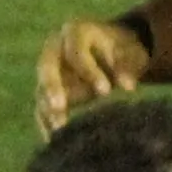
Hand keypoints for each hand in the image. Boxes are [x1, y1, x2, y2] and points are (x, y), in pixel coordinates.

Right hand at [34, 17, 151, 133]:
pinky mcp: (46, 90)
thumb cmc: (123, 49)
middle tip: (61, 107)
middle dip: (52, 88)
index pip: (77, 53)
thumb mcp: (130, 52)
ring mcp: (47, 70)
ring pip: (41, 88)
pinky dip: (47, 122)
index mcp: (75, 31)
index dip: (90, 72)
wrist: (112, 52)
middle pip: (46, 67)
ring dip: (48, 109)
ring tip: (58, 129)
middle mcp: (54, 48)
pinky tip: (53, 140)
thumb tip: (129, 87)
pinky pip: (42, 106)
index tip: (106, 92)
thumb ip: (127, 66)